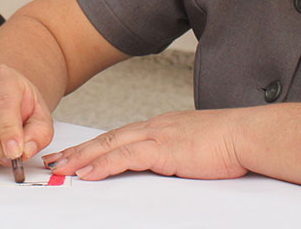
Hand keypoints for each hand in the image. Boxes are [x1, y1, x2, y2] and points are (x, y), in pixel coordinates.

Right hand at [0, 65, 54, 166]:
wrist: (7, 97)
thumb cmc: (22, 106)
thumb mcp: (41, 117)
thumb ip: (38, 135)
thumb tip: (24, 152)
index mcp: (2, 78)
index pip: (2, 103)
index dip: (8, 131)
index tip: (15, 152)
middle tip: (9, 159)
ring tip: (0, 156)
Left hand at [42, 109, 245, 180]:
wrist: (246, 134)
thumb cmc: (229, 144)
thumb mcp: (195, 149)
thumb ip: (177, 156)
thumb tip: (169, 166)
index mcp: (160, 128)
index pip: (119, 137)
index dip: (94, 147)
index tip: (76, 155)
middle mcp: (153, 128)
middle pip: (106, 140)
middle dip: (78, 151)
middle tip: (54, 160)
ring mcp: (156, 136)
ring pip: (108, 147)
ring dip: (81, 158)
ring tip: (60, 169)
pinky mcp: (162, 149)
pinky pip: (125, 157)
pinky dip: (102, 165)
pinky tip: (87, 173)